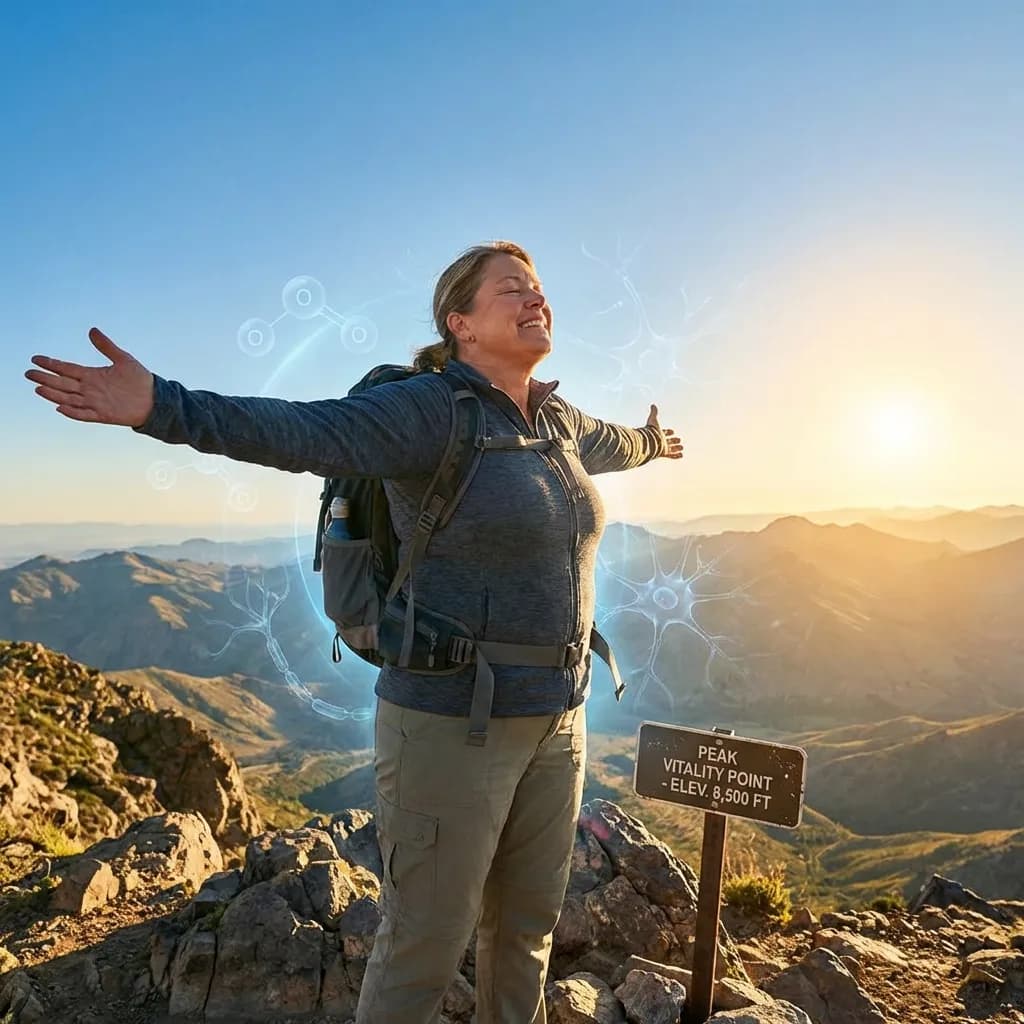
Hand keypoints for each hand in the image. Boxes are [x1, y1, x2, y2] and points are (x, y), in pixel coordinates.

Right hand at [25, 328, 154, 426]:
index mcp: (92, 375)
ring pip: (68, 398)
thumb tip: (92, 330)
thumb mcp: (123, 359)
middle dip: (45, 378)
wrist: (155, 399)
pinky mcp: (103, 415)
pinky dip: (72, 412)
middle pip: (63, 383)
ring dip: (53, 394)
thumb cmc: (140, 379)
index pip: (67, 368)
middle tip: (28, 373)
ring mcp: (95, 402)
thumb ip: (106, 346)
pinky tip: (60, 407)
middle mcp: (90, 389)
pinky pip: (84, 414)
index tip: (35, 359)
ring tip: (38, 388)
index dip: (51, 364)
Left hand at [646, 403, 683, 459]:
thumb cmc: (651, 431)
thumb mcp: (653, 420)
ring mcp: (662, 448)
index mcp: (657, 434)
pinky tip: (681, 455)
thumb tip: (653, 405)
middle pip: (668, 441)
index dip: (668, 432)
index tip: (672, 431)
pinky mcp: (664, 453)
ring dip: (676, 448)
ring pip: (671, 449)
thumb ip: (653, 413)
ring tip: (681, 447)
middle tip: (678, 440)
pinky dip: (676, 456)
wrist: (649, 441)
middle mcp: (660, 441)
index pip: (663, 433)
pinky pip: (671, 455)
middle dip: (673, 440)